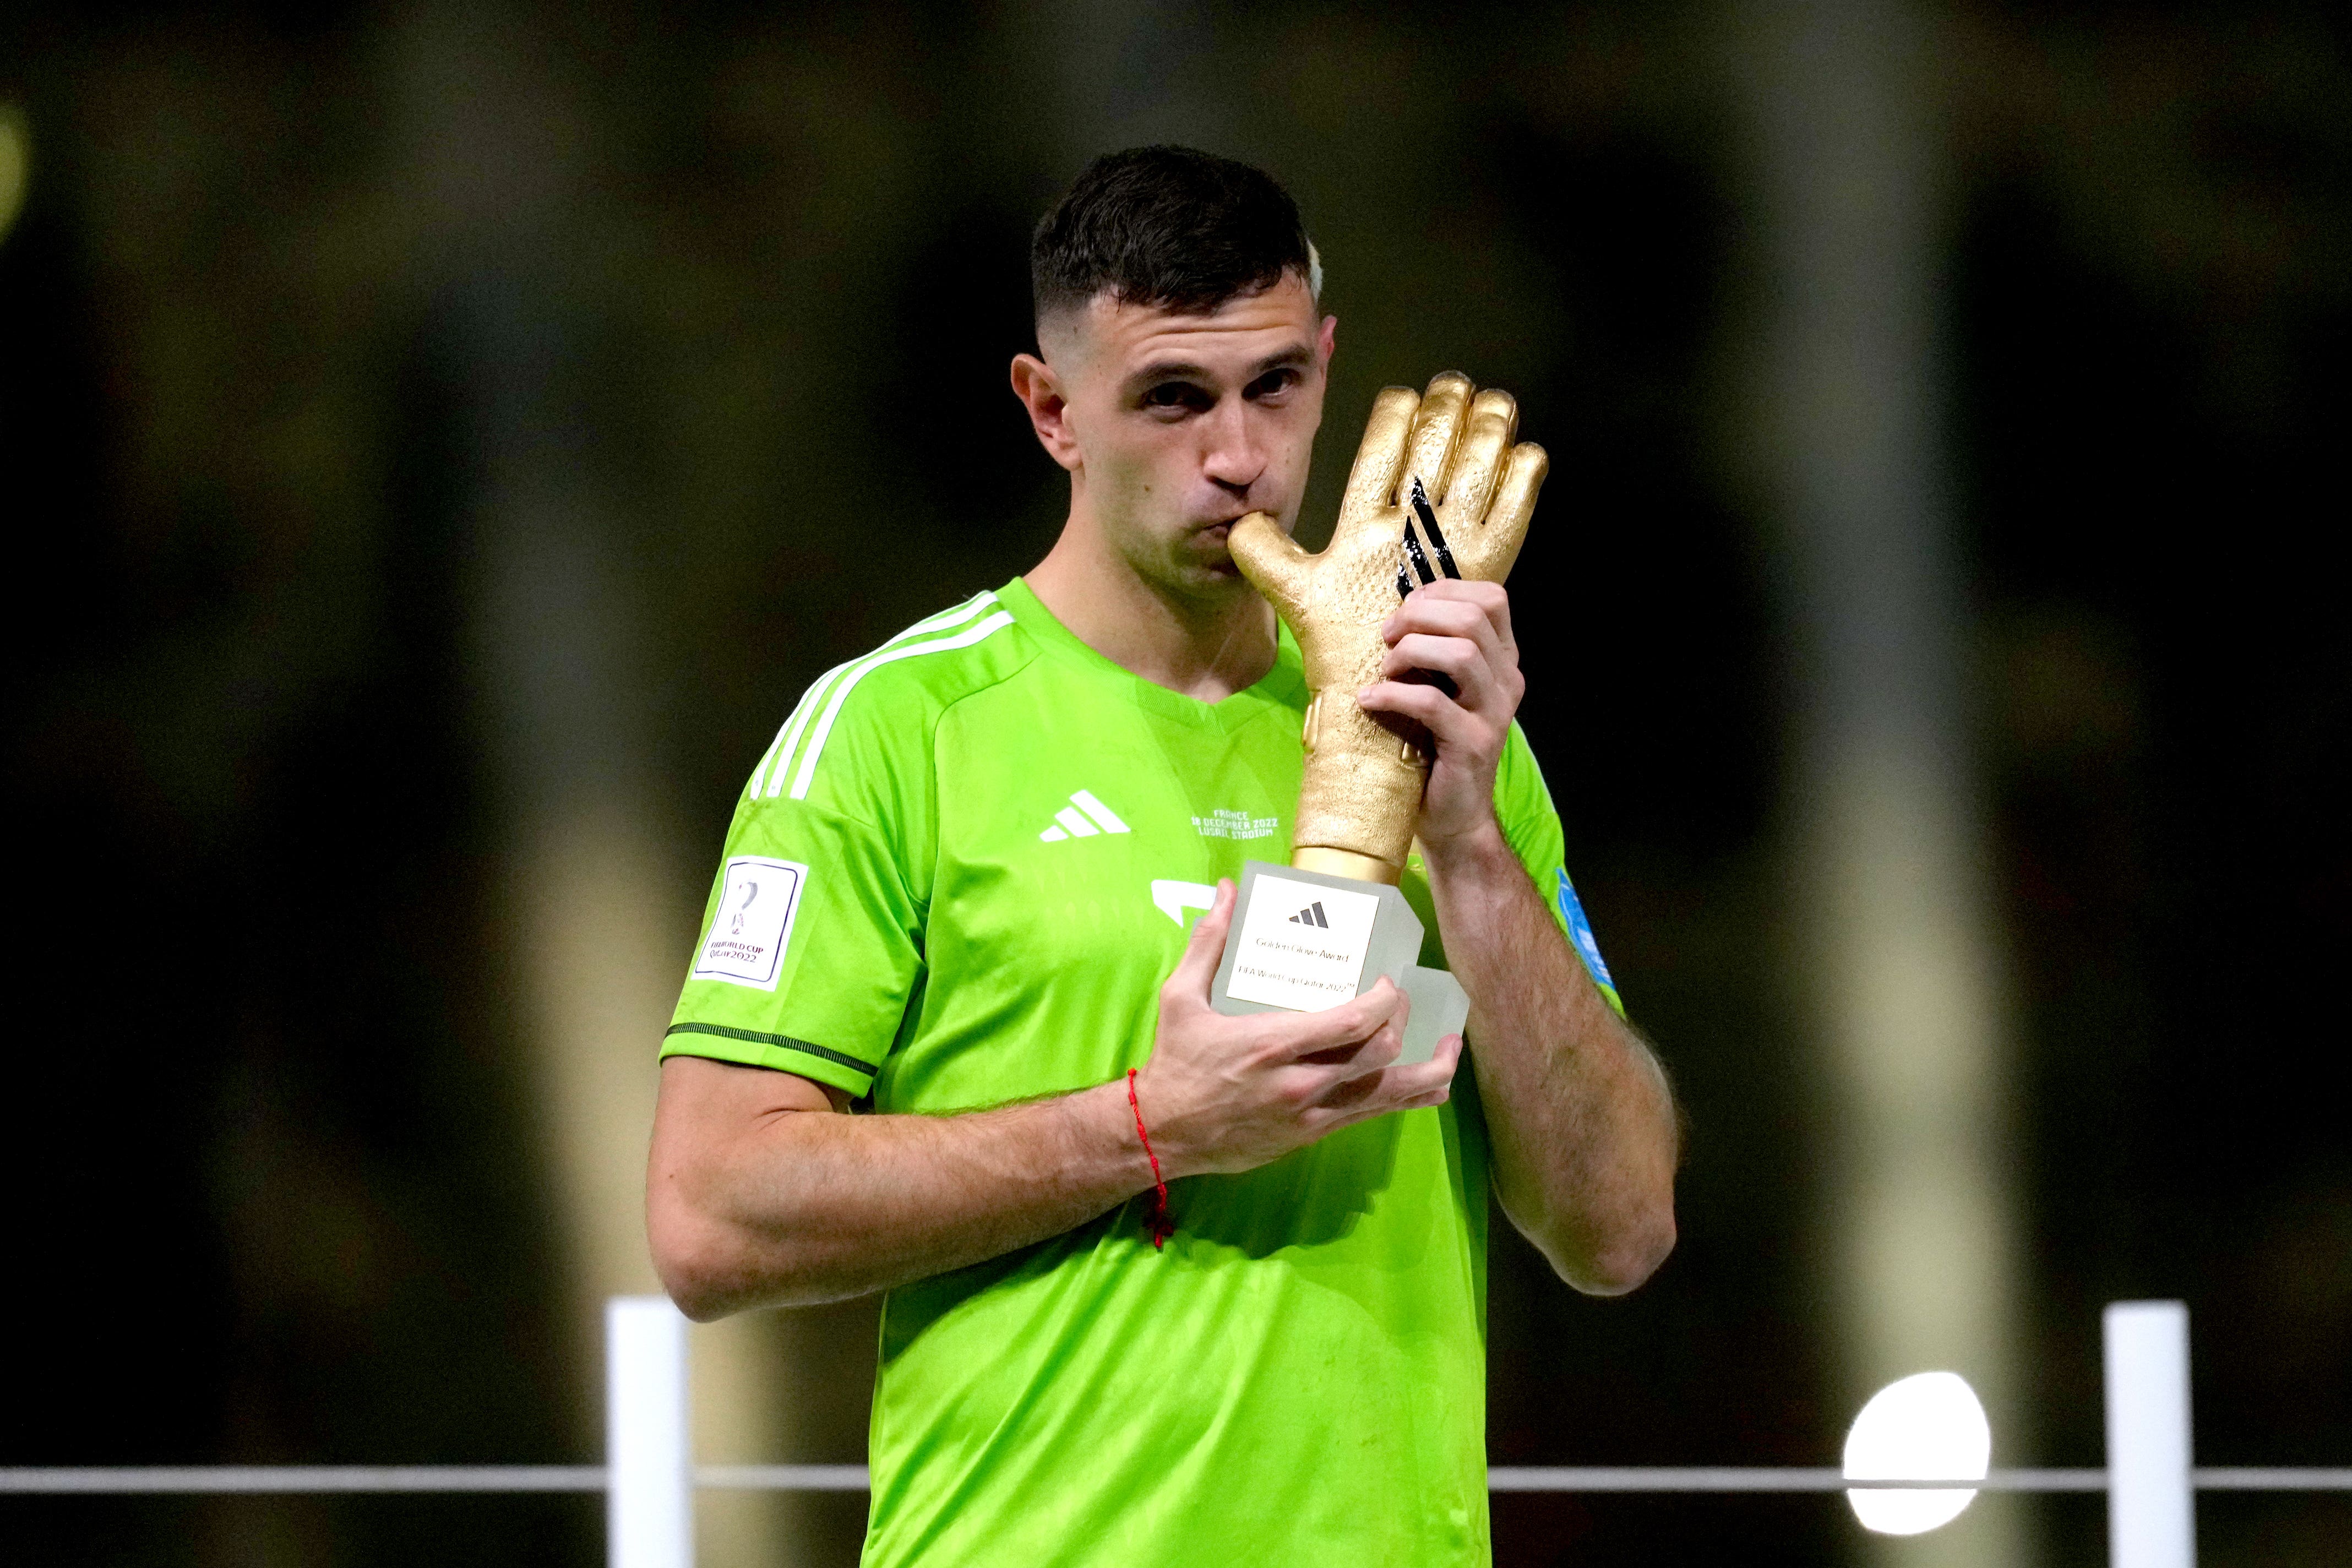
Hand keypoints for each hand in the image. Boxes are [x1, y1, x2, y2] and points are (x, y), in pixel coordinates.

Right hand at [1133, 880, 1462, 1177]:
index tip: (1386, 981)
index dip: (1384, 1000)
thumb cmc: (1176, 1061)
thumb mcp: (1180, 997)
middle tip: (1399, 998)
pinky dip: (1404, 1099)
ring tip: (1450, 1048)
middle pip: (1379, 1053)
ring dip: (1428, 1070)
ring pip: (1389, 1095)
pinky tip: (1423, 1085)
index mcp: (1274, 1043)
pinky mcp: (1312, 1135)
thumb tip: (1226, 891)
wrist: (1161, 1133)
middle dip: (1402, 1022)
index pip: (1352, 1023)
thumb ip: (1209, 942)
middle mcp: (1301, 1082)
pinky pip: (1371, 1117)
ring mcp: (1311, 1114)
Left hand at [1359, 579, 1523, 853]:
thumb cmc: (1434, 746)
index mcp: (1502, 660)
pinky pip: (1433, 703)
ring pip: (1461, 653)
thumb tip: (1393, 616)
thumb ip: (1431, 652)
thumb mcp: (1438, 688)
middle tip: (1386, 639)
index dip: (1444, 591)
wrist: (1453, 815)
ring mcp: (1494, 713)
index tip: (1406, 610)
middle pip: (1473, 618)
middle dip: (1419, 617)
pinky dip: (1393, 695)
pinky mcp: (1474, 744)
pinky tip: (1370, 700)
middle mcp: (1506, 681)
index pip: (1492, 598)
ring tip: (1385, 671)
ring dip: (1410, 653)